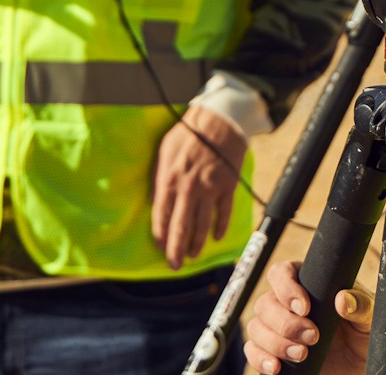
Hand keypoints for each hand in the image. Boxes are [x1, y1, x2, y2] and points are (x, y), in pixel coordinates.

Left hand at [150, 104, 246, 269]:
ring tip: (192, 256)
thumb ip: (160, 178)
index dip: (161, 235)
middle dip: (176, 249)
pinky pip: (224, 213)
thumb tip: (157, 202)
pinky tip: (216, 237)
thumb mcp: (164, 152)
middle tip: (174, 265)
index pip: (162, 216)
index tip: (160, 248)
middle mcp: (189, 189)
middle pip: (181, 227)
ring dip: (196, 243)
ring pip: (202, 224)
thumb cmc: (188, 132)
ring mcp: (210, 189)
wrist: (220, 119)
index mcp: (169, 179)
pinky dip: (220, 227)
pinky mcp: (227, 186)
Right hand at [244, 260, 371, 374]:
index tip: (304, 308)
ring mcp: (276, 328)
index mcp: (306, 283)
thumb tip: (343, 300)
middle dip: (286, 323)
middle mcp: (285, 303)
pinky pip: (253, 351)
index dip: (286, 288)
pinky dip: (260, 359)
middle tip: (312, 336)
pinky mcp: (271, 352)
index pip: (281, 273)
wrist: (357, 363)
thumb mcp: (368, 317)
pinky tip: (276, 367)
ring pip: (256, 328)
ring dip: (275, 342)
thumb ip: (360, 305)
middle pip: (265, 304)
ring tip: (302, 354)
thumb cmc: (362, 331)